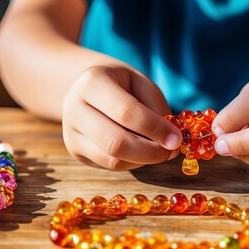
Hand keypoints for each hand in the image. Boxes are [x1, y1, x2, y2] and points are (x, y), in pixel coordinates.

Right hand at [61, 66, 181, 169]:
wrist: (86, 86)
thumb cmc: (121, 84)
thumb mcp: (141, 83)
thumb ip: (155, 108)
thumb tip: (170, 140)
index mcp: (92, 83)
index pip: (126, 112)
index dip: (155, 128)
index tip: (177, 139)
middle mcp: (74, 108)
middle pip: (115, 142)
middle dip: (151, 151)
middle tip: (173, 151)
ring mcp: (71, 132)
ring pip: (112, 159)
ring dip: (144, 159)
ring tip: (161, 151)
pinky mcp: (75, 150)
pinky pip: (109, 165)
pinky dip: (132, 162)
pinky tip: (142, 151)